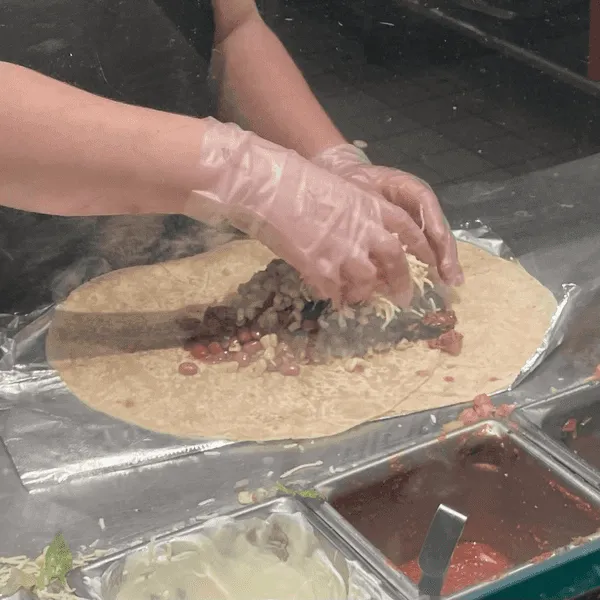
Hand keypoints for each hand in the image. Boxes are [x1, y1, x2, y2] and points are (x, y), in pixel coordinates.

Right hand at [185, 119, 435, 305]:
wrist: (269, 186)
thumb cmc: (300, 181)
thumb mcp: (340, 191)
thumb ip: (358, 216)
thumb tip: (365, 242)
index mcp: (372, 206)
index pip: (409, 230)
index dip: (424, 250)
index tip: (433, 264)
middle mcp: (365, 231)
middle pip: (395, 262)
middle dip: (401, 283)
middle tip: (403, 299)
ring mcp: (343, 251)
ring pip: (366, 282)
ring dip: (364, 293)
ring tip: (357, 297)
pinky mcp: (320, 267)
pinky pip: (334, 291)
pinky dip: (334, 296)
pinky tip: (329, 296)